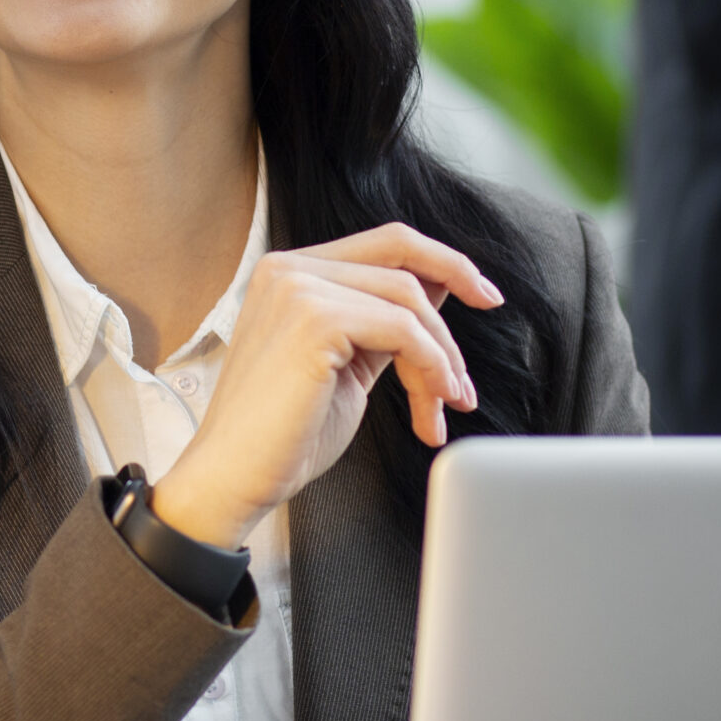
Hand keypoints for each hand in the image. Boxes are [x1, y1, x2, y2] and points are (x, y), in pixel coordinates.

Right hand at [152, 224, 502, 550]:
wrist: (234, 479)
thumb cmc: (285, 434)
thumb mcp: (348, 364)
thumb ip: (385, 323)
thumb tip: (441, 289)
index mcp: (292, 272)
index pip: (388, 242)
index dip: (446, 261)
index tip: (486, 295)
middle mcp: (290, 268)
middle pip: (405, 266)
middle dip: (449, 327)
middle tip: (463, 386)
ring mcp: (298, 289)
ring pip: (409, 302)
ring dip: (440, 362)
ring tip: (440, 411)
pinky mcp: (313, 319)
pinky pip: (402, 331)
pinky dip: (429, 370)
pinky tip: (427, 411)